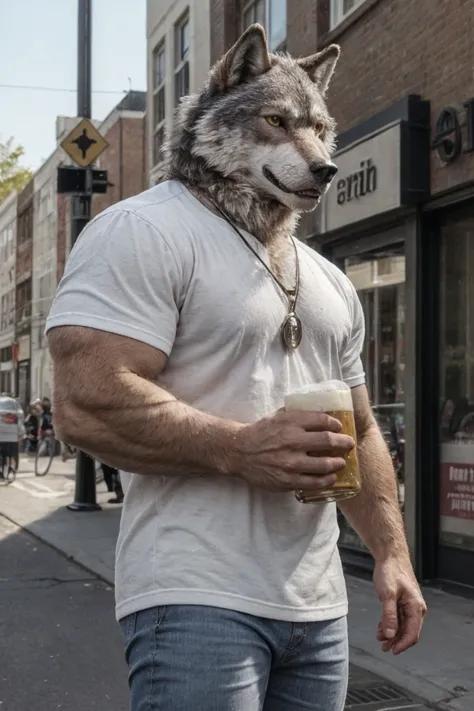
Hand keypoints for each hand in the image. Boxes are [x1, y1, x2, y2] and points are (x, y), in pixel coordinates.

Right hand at [231, 409, 353, 491]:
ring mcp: (291, 462)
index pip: (322, 421)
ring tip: (341, 461)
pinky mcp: (288, 480)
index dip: (335, 424)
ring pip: (325, 464)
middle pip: (328, 441)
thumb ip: (297, 414)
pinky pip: (314, 482)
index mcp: (291, 422)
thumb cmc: (261, 432)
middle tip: (348, 444)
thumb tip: (319, 412)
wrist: (240, 452)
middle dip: (343, 442)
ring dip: (338, 462)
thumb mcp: (278, 416)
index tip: (339, 427)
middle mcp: (293, 441)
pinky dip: (327, 480)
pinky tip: (331, 477)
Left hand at [373, 556, 426, 654]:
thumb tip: (390, 635)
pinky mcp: (403, 602)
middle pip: (408, 632)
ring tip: (379, 638)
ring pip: (403, 626)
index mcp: (416, 607)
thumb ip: (389, 616)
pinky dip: (391, 625)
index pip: (412, 633)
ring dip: (392, 634)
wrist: (390, 556)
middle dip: (396, 641)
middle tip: (383, 648)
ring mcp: (409, 606)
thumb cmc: (390, 572)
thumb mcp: (387, 594)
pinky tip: (381, 628)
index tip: (392, 651)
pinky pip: (399, 619)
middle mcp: (416, 608)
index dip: (402, 644)